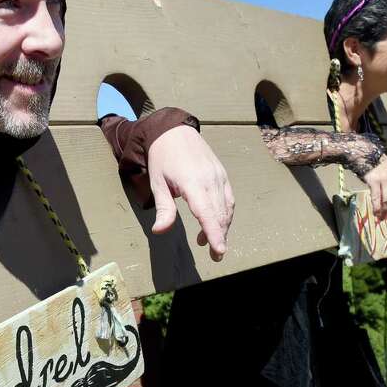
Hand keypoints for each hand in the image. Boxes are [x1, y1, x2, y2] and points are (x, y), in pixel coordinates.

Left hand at [147, 125, 234, 260]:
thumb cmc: (162, 158)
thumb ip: (164, 209)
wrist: (174, 131)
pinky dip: (225, 214)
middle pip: (220, 214)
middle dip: (219, 237)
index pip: (207, 213)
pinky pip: (228, 199)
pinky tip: (216, 223)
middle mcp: (210, 180)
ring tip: (209, 243)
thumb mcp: (157, 183)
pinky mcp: (222, 174)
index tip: (219, 250)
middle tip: (215, 256)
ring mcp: (219, 176)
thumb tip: (160, 231)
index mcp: (192, 183)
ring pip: (227, 208)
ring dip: (222, 227)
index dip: (214, 233)